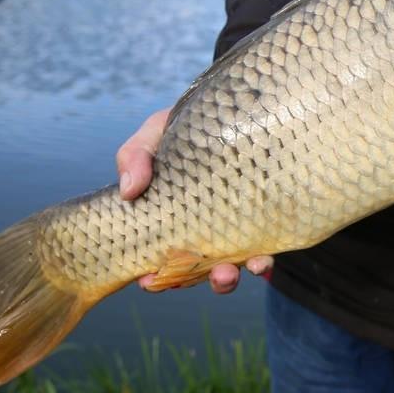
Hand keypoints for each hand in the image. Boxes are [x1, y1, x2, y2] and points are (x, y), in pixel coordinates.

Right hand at [116, 108, 273, 293]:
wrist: (241, 112)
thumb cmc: (190, 125)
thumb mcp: (154, 133)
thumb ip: (134, 156)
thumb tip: (129, 190)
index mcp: (172, 217)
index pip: (158, 256)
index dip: (152, 275)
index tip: (148, 280)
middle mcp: (203, 229)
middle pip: (194, 270)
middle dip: (190, 281)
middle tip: (189, 280)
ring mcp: (234, 228)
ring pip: (228, 269)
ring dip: (225, 280)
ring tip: (226, 275)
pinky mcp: (264, 222)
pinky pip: (263, 251)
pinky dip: (260, 262)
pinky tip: (260, 260)